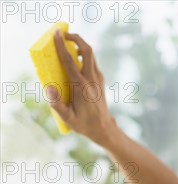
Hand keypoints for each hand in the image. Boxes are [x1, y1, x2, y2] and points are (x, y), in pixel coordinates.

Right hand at [47, 30, 114, 145]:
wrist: (103, 128)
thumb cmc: (84, 124)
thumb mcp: (68, 118)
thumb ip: (57, 105)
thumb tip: (48, 89)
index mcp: (81, 87)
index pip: (70, 62)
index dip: (61, 46)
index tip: (56, 33)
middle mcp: (92, 80)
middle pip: (87, 51)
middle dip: (76, 38)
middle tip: (64, 35)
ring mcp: (98, 79)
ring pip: (91, 55)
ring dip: (81, 46)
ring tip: (69, 45)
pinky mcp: (100, 80)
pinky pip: (93, 63)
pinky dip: (85, 56)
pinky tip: (76, 60)